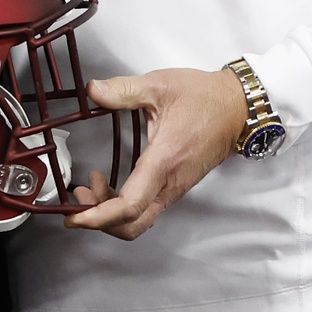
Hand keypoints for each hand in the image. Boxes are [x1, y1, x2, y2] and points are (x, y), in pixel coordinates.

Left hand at [65, 67, 246, 240]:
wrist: (237, 106)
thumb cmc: (203, 97)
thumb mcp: (159, 86)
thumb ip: (122, 90)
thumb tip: (92, 90)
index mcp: (164, 161)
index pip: (129, 206)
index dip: (98, 217)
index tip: (74, 215)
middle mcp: (171, 183)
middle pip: (132, 225)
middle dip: (99, 220)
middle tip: (77, 199)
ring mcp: (175, 188)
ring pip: (139, 219)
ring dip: (110, 212)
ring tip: (91, 186)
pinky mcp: (176, 186)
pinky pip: (147, 208)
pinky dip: (122, 206)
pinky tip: (110, 183)